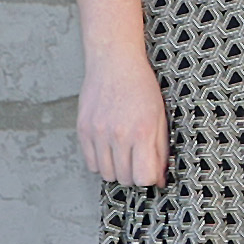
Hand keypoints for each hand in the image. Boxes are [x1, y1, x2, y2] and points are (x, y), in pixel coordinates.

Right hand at [77, 45, 167, 189]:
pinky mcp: (83, 130)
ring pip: (106, 174)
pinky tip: (109, 149)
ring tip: (124, 154)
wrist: (114, 63)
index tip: (152, 172)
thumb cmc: (141, 88)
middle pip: (124, 178)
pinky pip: (90, 163)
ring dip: (117, 170)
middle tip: (138, 162)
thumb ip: (161, 150)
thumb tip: (160, 179)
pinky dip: (101, 162)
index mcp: (141, 131)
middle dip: (134, 175)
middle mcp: (118, 135)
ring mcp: (97, 133)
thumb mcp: (160, 117)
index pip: (143, 177)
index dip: (150, 179)